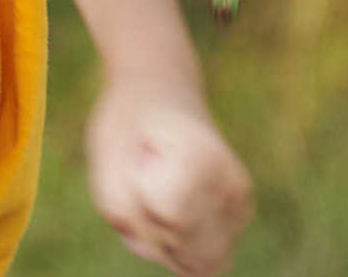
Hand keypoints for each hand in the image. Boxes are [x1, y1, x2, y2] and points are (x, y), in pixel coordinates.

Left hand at [84, 76, 252, 275]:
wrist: (160, 88)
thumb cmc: (127, 119)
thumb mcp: (105, 156)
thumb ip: (121, 210)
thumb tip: (160, 253)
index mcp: (204, 158)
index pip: (167, 216)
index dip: (136, 198)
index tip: (136, 159)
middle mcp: (232, 183)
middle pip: (183, 246)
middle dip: (149, 227)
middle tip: (143, 177)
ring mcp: (241, 203)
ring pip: (199, 263)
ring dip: (165, 242)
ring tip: (156, 193)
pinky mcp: (238, 217)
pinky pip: (206, 261)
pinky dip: (180, 248)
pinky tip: (170, 209)